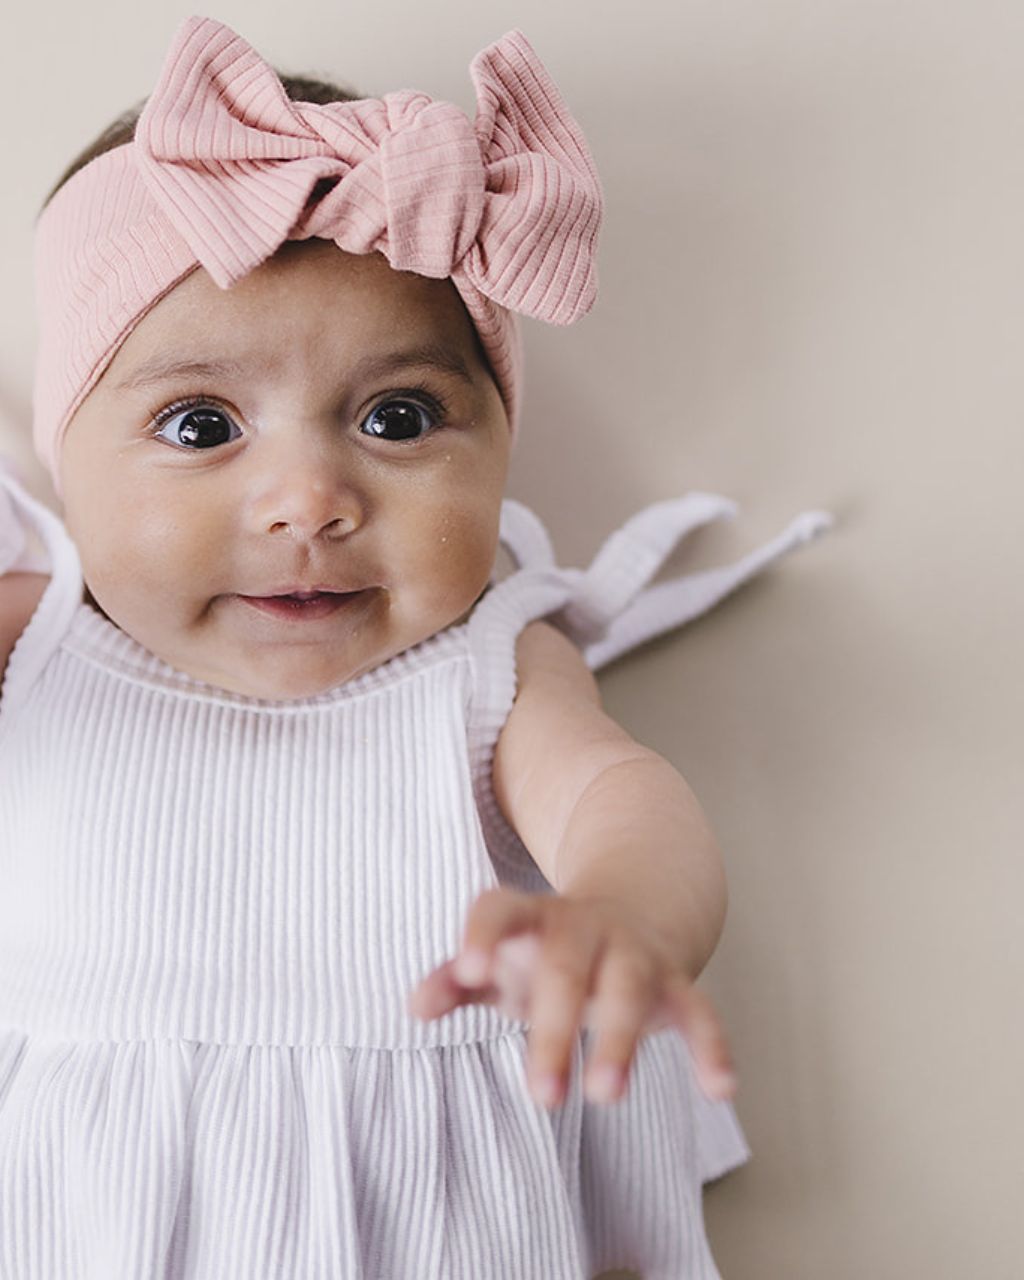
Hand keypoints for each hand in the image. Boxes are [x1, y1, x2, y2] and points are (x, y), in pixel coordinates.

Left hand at [407, 886, 737, 1108]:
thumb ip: (457, 982)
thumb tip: (416, 1005)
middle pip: (566, 966)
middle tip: (542, 1097)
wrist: (632, 910)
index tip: (469, 969)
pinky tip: (720, 1090)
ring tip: (606, 1095)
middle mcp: (585, 928)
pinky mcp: (676, 982)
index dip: (482, 934)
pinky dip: (712, 1046)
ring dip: (622, 1039)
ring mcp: (634, 952)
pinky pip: (700, 1009)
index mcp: (532, 917)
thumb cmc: (545, 952)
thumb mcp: (499, 961)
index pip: (500, 910)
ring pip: (631, 986)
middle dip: (555, 1029)